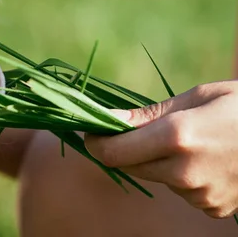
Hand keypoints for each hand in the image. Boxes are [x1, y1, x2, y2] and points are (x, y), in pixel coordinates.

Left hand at [85, 81, 237, 218]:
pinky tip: (206, 159)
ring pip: (156, 178)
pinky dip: (182, 176)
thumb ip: (147, 114)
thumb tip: (106, 119)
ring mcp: (200, 195)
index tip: (93, 131)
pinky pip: (181, 190)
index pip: (113, 152)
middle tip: (140, 129)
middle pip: (130, 166)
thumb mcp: (195, 98)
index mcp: (177, 137)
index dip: (96, 142)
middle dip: (127, 149)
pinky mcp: (213, 209)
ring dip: (158, 161)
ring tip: (189, 140)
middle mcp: (184, 172)